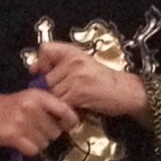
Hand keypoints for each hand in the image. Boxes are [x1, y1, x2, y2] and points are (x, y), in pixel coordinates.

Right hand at [0, 88, 78, 155]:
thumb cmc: (9, 106)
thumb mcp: (30, 99)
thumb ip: (49, 107)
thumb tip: (71, 122)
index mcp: (39, 96)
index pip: (66, 111)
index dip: (70, 122)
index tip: (67, 126)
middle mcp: (32, 107)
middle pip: (56, 132)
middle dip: (48, 134)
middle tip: (35, 130)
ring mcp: (23, 121)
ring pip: (45, 143)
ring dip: (38, 143)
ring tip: (25, 135)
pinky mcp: (14, 136)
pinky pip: (33, 150)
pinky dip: (28, 149)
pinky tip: (20, 142)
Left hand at [28, 41, 149, 122]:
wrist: (125, 91)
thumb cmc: (104, 80)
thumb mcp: (83, 64)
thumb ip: (61, 64)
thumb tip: (35, 70)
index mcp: (73, 51)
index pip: (45, 49)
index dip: (41, 62)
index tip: (43, 72)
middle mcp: (73, 61)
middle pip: (46, 78)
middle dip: (49, 90)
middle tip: (61, 96)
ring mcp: (75, 77)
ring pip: (52, 93)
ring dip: (57, 102)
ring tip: (68, 104)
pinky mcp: (78, 92)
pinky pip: (60, 103)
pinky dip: (63, 111)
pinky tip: (72, 110)